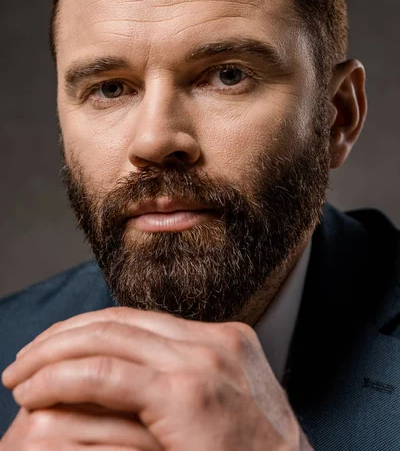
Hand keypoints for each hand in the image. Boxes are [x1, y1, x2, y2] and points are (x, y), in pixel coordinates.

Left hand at [2, 307, 312, 449]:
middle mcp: (214, 341)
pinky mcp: (185, 394)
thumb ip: (190, 386)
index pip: (143, 321)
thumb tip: (132, 385)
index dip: (92, 331)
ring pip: (107, 338)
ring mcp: (202, 361)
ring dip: (52, 353)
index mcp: (226, 340)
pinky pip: (105, 374)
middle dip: (64, 336)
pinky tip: (33, 391)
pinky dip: (60, 378)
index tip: (59, 349)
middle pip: (120, 321)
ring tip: (20, 373)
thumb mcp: (229, 411)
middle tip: (28, 357)